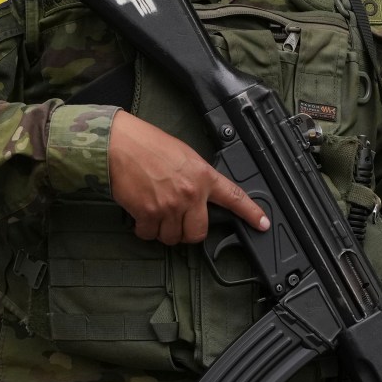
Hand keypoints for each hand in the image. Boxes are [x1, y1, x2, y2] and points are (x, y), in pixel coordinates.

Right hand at [106, 112, 267, 243]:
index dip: (250, 213)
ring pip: (172, 237)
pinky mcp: (148, 214)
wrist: (119, 143)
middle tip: (176, 220)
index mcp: (203, 176)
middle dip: (186, 232)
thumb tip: (199, 197)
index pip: (234, 197)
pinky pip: (149, 234)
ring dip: (162, 230)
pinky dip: (143, 229)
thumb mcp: (183, 156)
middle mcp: (190, 194)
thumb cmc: (147, 145)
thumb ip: (196, 178)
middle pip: (197, 233)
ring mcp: (170, 206)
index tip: (262, 224)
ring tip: (154, 211)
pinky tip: (140, 212)